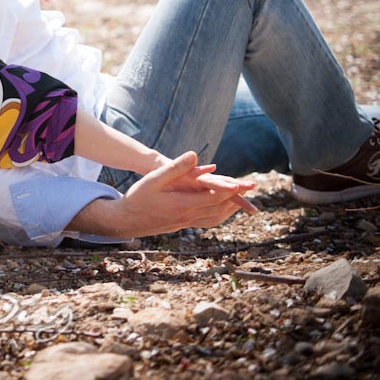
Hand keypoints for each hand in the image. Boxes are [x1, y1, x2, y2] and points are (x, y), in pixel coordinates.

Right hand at [106, 152, 257, 236]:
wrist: (128, 220)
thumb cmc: (139, 197)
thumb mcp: (155, 178)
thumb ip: (176, 168)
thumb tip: (195, 155)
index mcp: (184, 205)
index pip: (215, 197)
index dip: (232, 190)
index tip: (245, 183)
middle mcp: (189, 216)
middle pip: (220, 207)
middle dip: (237, 198)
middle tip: (250, 188)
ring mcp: (187, 223)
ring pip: (216, 217)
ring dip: (230, 207)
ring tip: (241, 198)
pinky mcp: (184, 225)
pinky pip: (208, 221)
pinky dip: (220, 215)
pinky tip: (221, 209)